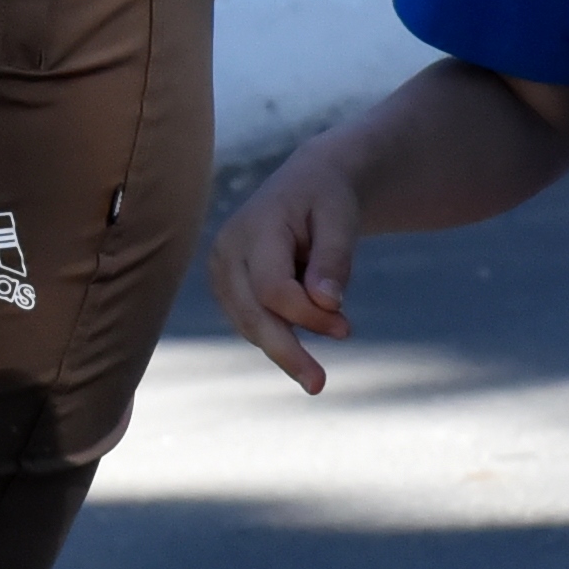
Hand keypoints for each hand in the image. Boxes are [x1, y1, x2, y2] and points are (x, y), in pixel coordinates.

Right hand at [208, 150, 364, 394]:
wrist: (307, 183)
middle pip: (251, 314)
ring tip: (317, 367)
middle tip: (319, 385)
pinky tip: (303, 337)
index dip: (308, 315)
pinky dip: (278, 334)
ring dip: (284, 346)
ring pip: (248, 324)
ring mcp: (220, 271)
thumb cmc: (328, 198)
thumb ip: (334, 257)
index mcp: (253, 228)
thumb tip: (328, 303)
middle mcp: (226, 251)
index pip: (272, 289)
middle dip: (286, 352)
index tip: (347, 328)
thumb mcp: (341, 216)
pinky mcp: (226, 287)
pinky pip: (250, 322)